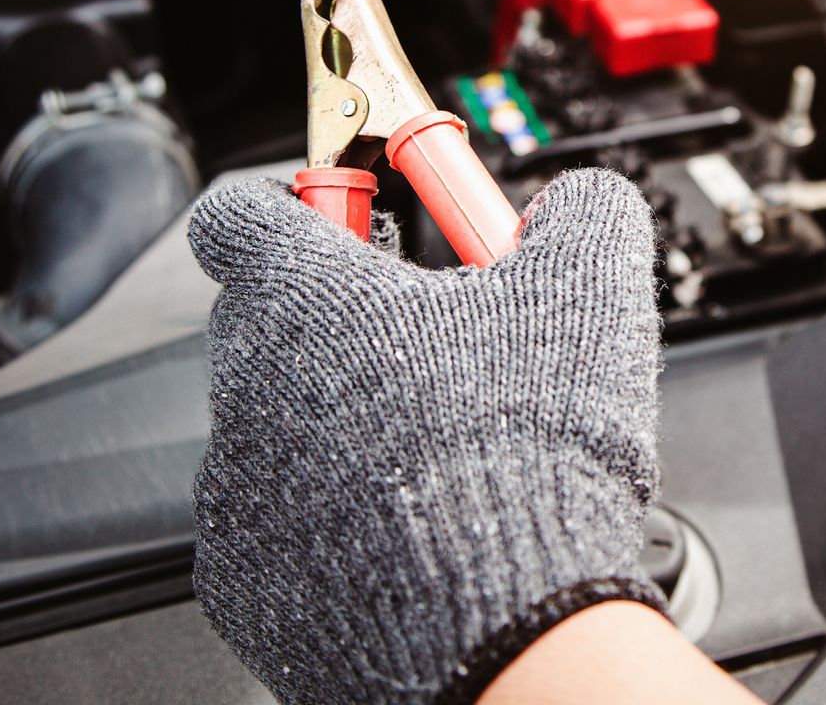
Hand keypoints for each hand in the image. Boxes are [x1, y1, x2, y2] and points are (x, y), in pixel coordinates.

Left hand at [187, 168, 662, 704]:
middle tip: (432, 337)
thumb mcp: (591, 287)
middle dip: (341, 321)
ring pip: (277, 427)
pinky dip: (334, 519)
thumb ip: (582, 212)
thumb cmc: (524, 456)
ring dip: (343, 424)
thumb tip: (582, 201)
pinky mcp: (246, 584)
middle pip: (264, 320)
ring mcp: (235, 493)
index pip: (241, 213)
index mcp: (301, 294)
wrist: (501, 625)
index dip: (301, 204)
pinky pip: (281, 526)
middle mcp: (245, 386)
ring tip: (440, 449)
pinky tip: (415, 526)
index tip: (355, 216)